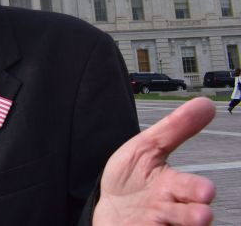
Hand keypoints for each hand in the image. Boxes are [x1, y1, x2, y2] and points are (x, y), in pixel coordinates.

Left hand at [94, 97, 215, 224]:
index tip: (206, 190)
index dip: (198, 190)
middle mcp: (170, 211)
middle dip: (195, 216)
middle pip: (189, 216)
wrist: (111, 212)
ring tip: (190, 222)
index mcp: (173, 187)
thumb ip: (176, 128)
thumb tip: (206, 103)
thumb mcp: (147, 148)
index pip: (192, 188)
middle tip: (202, 215)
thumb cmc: (133, 179)